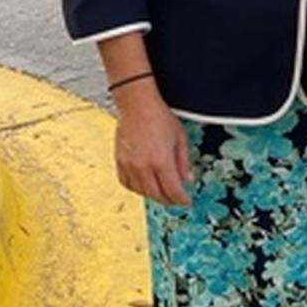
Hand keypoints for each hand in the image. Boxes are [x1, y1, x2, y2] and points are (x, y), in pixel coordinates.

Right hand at [112, 80, 191, 206]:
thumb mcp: (179, 138)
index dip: (181, 199)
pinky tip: (144, 185)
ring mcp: (129, 165)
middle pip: (156, 195)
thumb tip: (188, 180)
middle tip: (175, 200)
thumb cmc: (160, 117)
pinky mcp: (119, 161)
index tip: (186, 202)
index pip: (172, 190)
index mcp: (161, 161)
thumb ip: (183, 161)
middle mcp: (143, 166)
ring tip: (162, 192)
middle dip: (168, 200)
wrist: (137, 105)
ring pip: (140, 191)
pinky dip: (136, 188)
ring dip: (152, 195)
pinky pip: (126, 183)